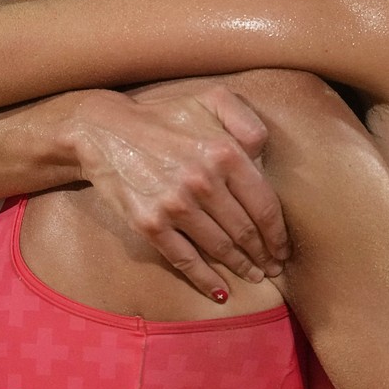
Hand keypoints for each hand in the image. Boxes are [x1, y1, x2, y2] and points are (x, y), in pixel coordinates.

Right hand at [68, 88, 289, 300]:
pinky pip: (185, 259)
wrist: (105, 132)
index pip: (264, 204)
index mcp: (224, 153)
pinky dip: (206, 279)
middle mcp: (203, 181)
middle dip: (264, 254)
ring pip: (220, 247)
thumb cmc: (165, 116)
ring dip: (241, 267)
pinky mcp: (150, 224)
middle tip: (273, 267)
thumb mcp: (211, 98)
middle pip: (245, 230)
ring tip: (254, 275)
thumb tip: (264, 152)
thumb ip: (246, 119)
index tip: (283, 246)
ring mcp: (175, 205)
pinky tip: (221, 291)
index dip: (278, 232)